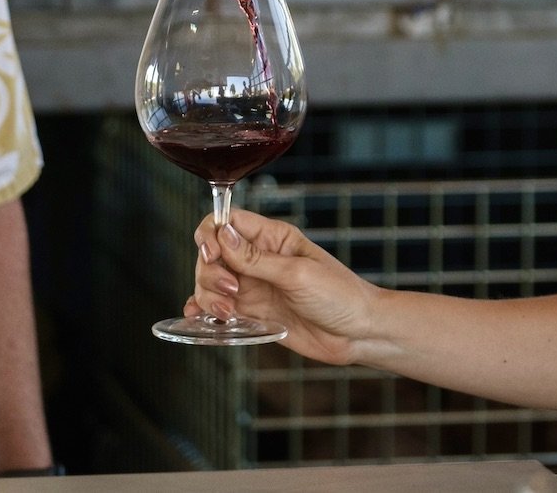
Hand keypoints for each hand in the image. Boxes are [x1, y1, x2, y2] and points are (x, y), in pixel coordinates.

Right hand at [190, 209, 380, 366]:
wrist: (359, 334)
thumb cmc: (340, 296)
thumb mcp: (298, 274)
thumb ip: (256, 259)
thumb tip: (223, 236)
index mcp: (272, 237)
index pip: (228, 221)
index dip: (211, 234)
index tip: (211, 254)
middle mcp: (258, 259)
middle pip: (212, 253)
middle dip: (210, 272)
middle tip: (230, 291)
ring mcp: (254, 286)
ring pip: (210, 282)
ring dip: (208, 295)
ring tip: (227, 313)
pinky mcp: (253, 312)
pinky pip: (218, 308)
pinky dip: (203, 311)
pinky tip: (198, 318)